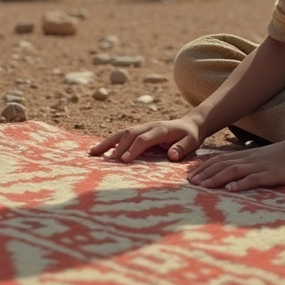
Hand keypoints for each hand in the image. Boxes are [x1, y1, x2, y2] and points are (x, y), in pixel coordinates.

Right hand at [89, 116, 203, 162]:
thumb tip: (172, 155)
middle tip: (106, 161)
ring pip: (121, 133)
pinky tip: (98, 150)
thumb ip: (182, 148)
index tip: (125, 160)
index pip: (144, 139)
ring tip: (92, 153)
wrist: (190, 124)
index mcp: (161, 129)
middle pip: (129, 134)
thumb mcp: (192, 142)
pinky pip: (121, 135)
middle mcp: (148, 126)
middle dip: (117, 147)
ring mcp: (141, 127)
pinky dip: (109, 142)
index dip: (134, 148)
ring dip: (107, 142)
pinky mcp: (137, 131)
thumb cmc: (190, 136)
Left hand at [186, 137, 284, 191]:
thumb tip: (230, 174)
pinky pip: (254, 179)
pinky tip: (230, 189)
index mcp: (245, 156)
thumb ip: (247, 164)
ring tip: (202, 187)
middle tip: (189, 183)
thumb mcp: (261, 158)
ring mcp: (260, 166)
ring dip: (216, 178)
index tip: (189, 176)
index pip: (219, 160)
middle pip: (222, 165)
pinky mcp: (271, 174)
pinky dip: (241, 184)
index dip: (203, 167)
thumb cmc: (283, 156)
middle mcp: (249, 160)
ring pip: (233, 171)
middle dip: (204, 174)